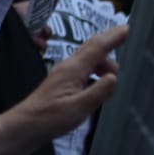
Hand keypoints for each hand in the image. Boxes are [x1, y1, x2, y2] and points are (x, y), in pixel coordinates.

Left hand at [11, 25, 127, 139]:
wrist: (26, 126)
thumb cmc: (50, 119)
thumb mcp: (79, 108)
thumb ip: (98, 92)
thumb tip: (114, 76)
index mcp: (73, 70)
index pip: (97, 48)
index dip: (113, 37)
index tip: (127, 28)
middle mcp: (68, 67)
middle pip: (92, 47)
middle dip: (109, 40)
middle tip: (125, 34)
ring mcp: (63, 74)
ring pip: (88, 59)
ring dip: (103, 61)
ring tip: (115, 74)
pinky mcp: (61, 82)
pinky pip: (83, 68)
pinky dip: (95, 69)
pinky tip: (99, 81)